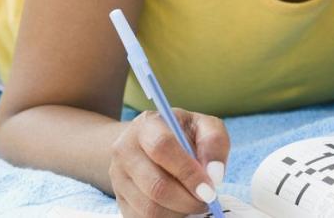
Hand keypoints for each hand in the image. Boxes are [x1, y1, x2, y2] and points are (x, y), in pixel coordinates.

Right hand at [110, 108, 229, 216]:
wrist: (147, 143)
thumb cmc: (181, 135)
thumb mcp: (202, 126)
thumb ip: (214, 142)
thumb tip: (214, 175)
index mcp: (147, 125)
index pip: (162, 147)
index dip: (188, 172)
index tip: (209, 189)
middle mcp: (125, 149)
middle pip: (156, 185)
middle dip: (188, 200)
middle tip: (206, 200)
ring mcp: (118, 177)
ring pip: (150, 208)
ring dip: (179, 212)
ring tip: (191, 202)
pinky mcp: (119, 200)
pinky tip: (177, 207)